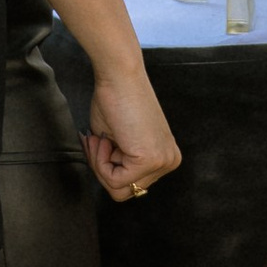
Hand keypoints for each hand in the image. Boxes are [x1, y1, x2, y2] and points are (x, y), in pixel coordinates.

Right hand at [84, 62, 178, 204]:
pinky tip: (105, 139)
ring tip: (100, 139)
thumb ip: (120, 164)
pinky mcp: (149, 160)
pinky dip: (100, 162)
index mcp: (166, 157)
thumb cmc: (115, 100)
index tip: (100, 143)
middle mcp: (169, 161)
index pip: (132, 183)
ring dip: (100, 165)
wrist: (119, 76)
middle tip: (96, 142)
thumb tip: (112, 181)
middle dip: (104, 168)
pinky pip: (115, 181)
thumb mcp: (119, 143)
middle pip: (127, 190)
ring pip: (120, 190)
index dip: (108, 167)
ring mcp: (162, 162)